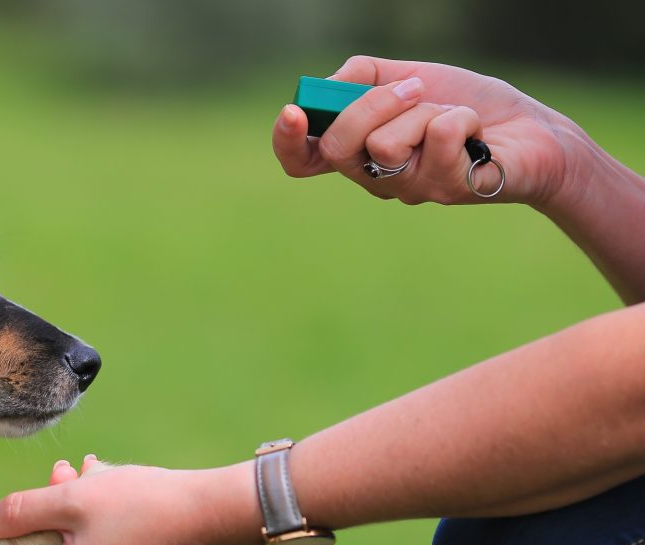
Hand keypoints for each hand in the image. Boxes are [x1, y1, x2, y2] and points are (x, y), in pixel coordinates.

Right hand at [273, 56, 572, 207]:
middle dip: (371, 105)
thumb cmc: (469, 105)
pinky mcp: (446, 190)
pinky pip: (437, 137)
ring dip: (426, 110)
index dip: (287, 142)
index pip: (303, 160)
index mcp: (360, 152)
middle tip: (413, 89)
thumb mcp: (411, 76)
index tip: (294, 112)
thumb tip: (328, 86)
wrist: (534, 130)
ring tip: (451, 116)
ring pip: (385, 144)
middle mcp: (377, 178)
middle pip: (336, 148)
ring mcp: (410, 190)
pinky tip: (478, 132)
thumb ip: (363, 76)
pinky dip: (462, 117)